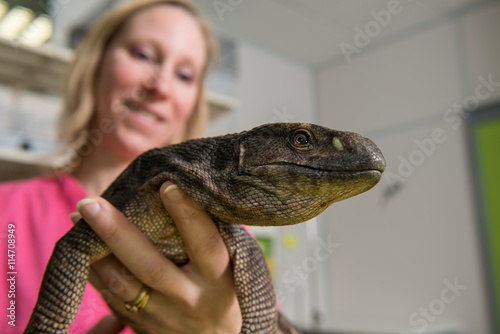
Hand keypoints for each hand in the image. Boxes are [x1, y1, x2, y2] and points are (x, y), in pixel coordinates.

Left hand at [75, 181, 241, 333]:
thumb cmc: (223, 290)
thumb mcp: (230, 266)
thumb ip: (210, 236)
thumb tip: (182, 188)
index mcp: (218, 278)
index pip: (204, 243)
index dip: (187, 214)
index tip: (167, 184)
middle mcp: (189, 298)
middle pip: (150, 266)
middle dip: (117, 232)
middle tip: (90, 202)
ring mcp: (163, 316)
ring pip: (122, 284)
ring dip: (96, 250)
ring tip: (77, 217)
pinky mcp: (142, 325)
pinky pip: (110, 298)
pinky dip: (94, 270)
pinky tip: (80, 247)